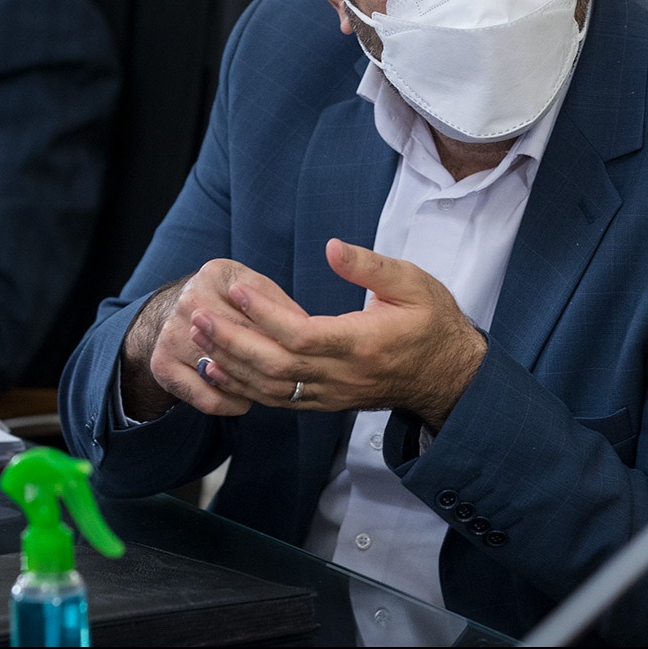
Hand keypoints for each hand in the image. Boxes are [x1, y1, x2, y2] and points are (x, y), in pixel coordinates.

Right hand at [119, 259, 292, 420]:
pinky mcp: (163, 365)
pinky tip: (246, 399)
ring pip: (229, 371)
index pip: (263, 307)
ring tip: (274, 388)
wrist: (170, 317)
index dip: (291, 330)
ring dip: (256, 386)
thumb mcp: (251, 289)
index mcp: (216, 274)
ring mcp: (173, 334)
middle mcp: (191, 301)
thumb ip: (279, 304)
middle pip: (247, 340)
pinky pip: (210, 397)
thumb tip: (306, 330)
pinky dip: (233, 403)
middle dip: (276, 359)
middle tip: (297, 373)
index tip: (308, 346)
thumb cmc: (225, 304)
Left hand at [192, 238, 486, 432]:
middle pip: (275, 367)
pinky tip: (218, 368)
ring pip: (271, 389)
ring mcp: (332, 394)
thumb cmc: (432, 323)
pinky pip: (277, 401)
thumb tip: (331, 247)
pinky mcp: (325, 401)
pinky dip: (243, 387)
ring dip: (230, 366)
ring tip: (198, 338)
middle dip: (232, 343)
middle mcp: (343, 376)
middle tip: (199, 316)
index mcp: (363, 345)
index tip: (237, 290)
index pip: (302, 335)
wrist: (449, 376)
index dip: (264, 315)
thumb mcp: (413, 283)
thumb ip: (370, 266)